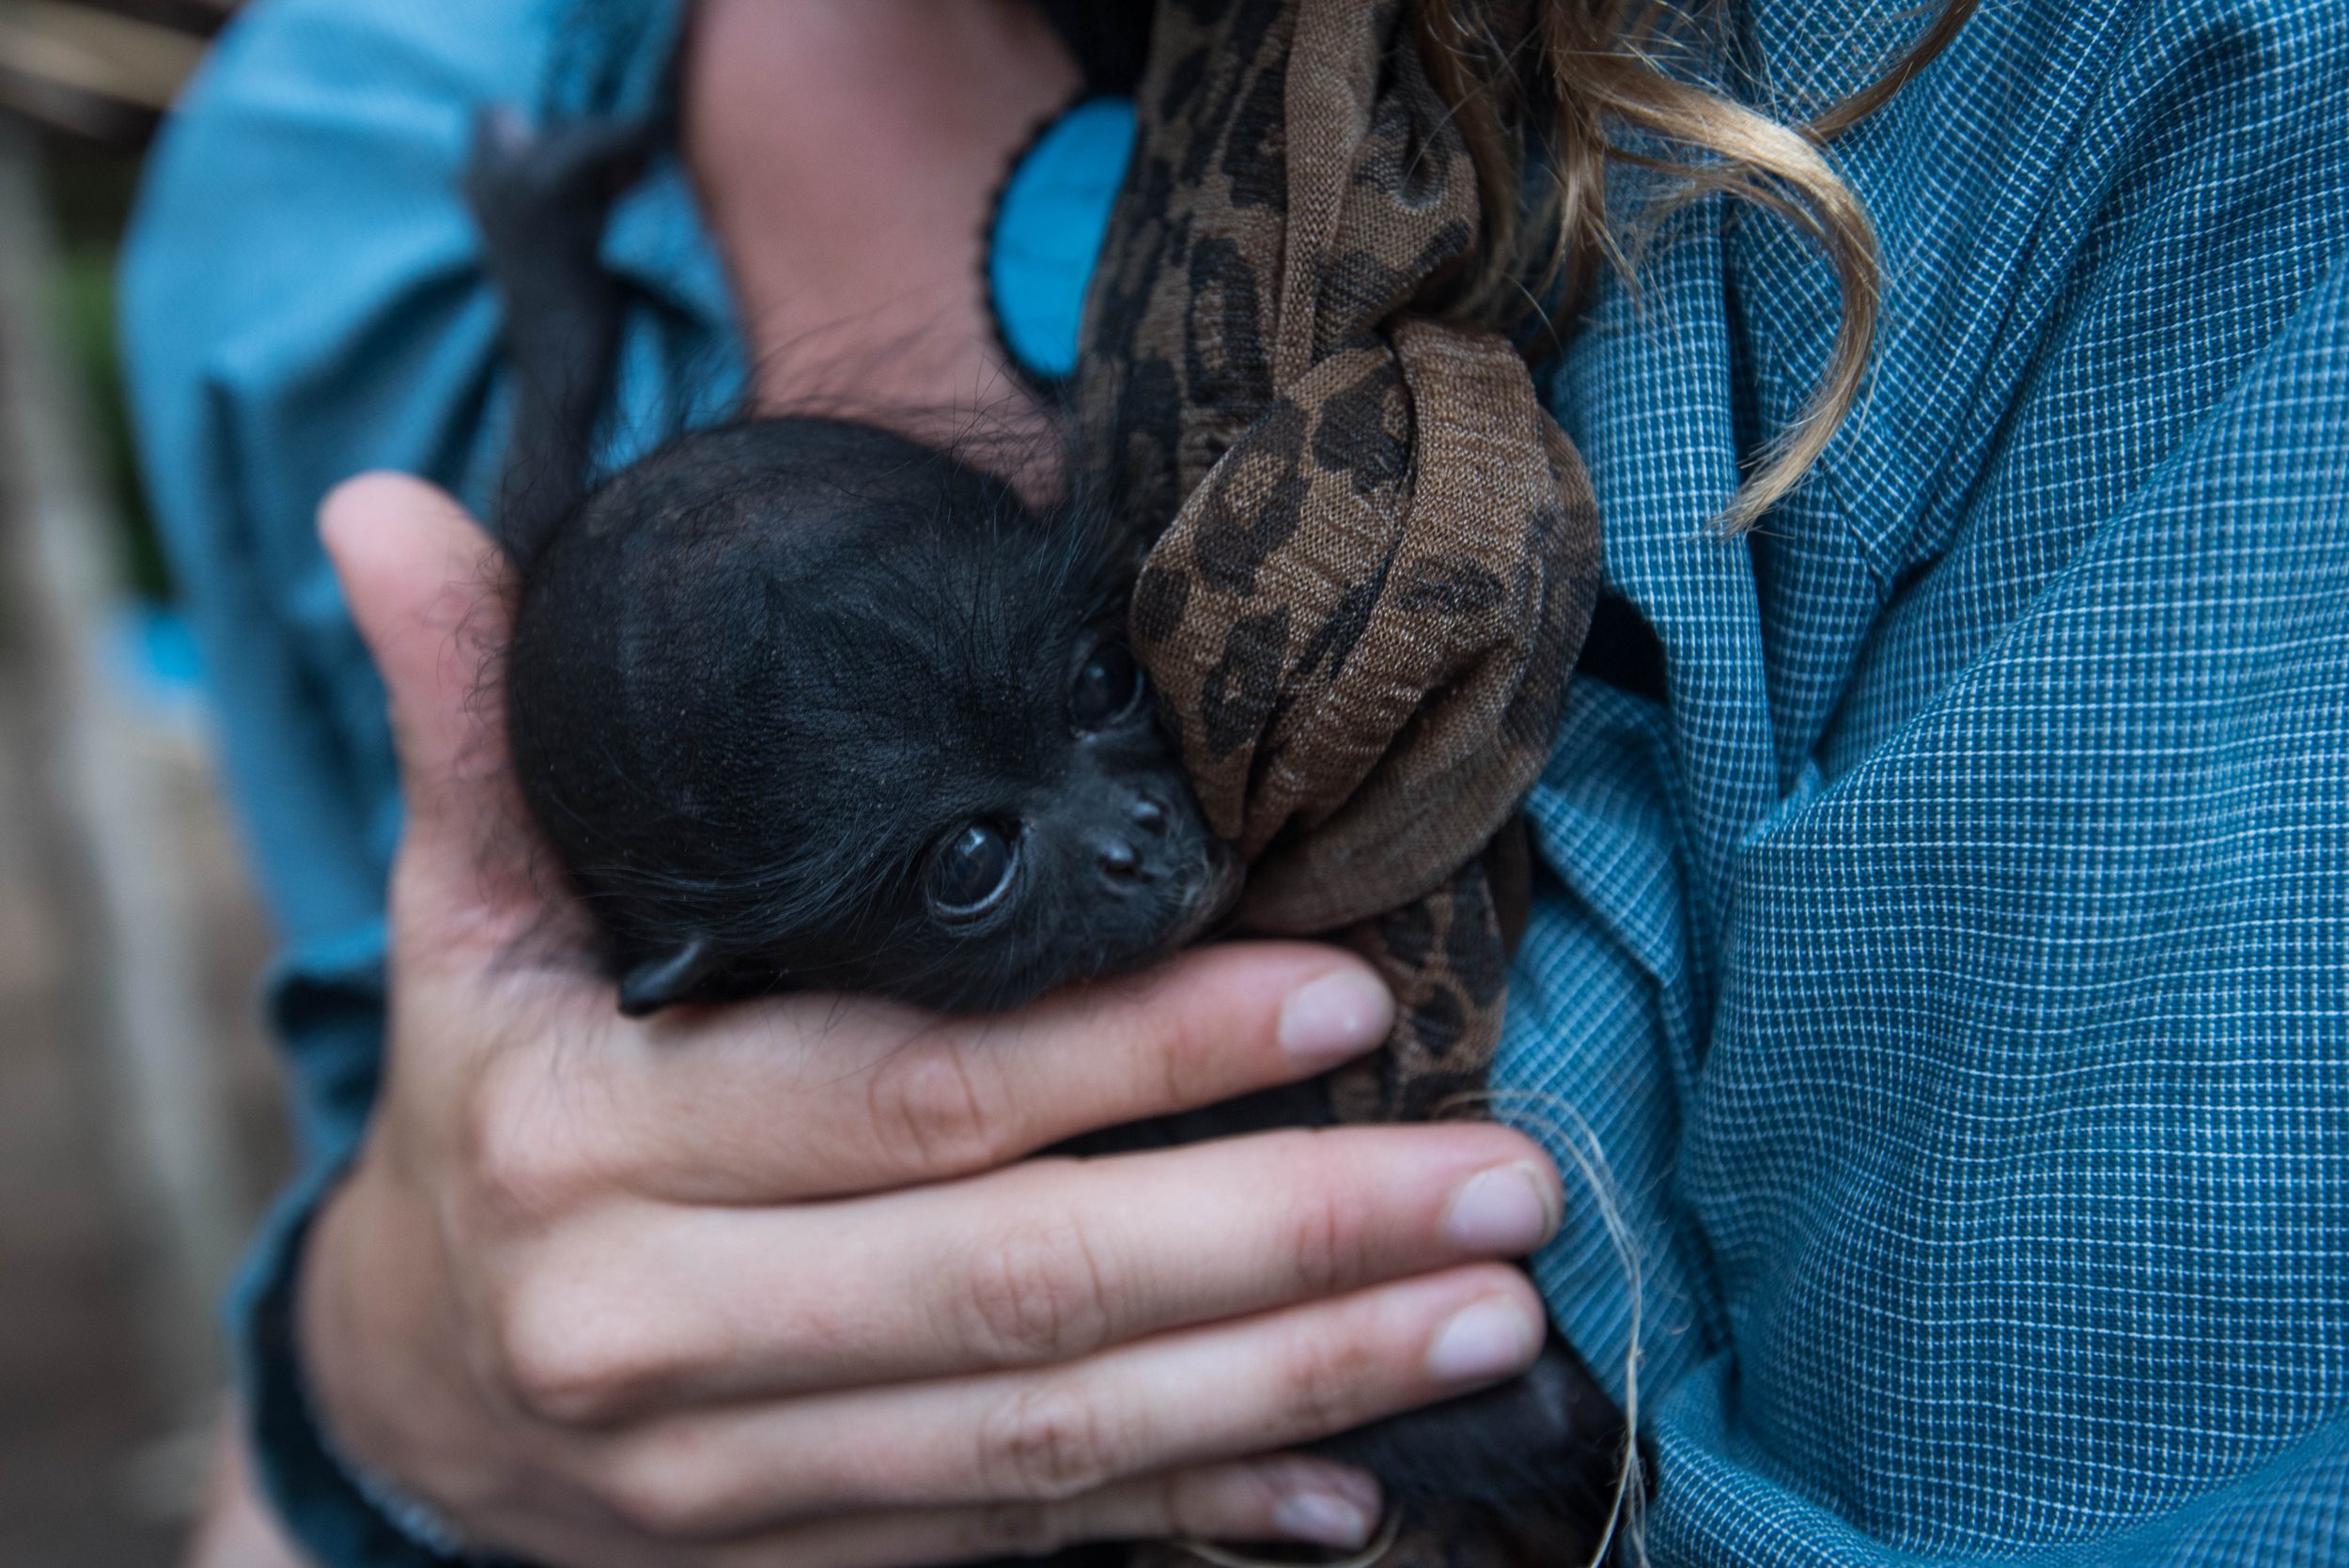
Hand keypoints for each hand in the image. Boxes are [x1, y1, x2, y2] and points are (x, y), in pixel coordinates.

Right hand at [297, 474, 1563, 1565]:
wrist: (404, 1398)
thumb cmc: (489, 1108)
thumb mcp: (463, 918)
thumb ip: (474, 727)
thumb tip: (399, 513)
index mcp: (590, 1144)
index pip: (913, 1091)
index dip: (1138, 1049)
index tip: (1338, 991)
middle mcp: (659, 1328)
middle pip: (1023, 1286)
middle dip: (1284, 1237)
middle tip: (1501, 1178)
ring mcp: (735, 1478)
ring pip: (1056, 1438)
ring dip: (1294, 1381)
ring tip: (1490, 1315)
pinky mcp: (802, 1561)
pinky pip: (1022, 1540)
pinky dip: (1194, 1510)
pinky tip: (1352, 1485)